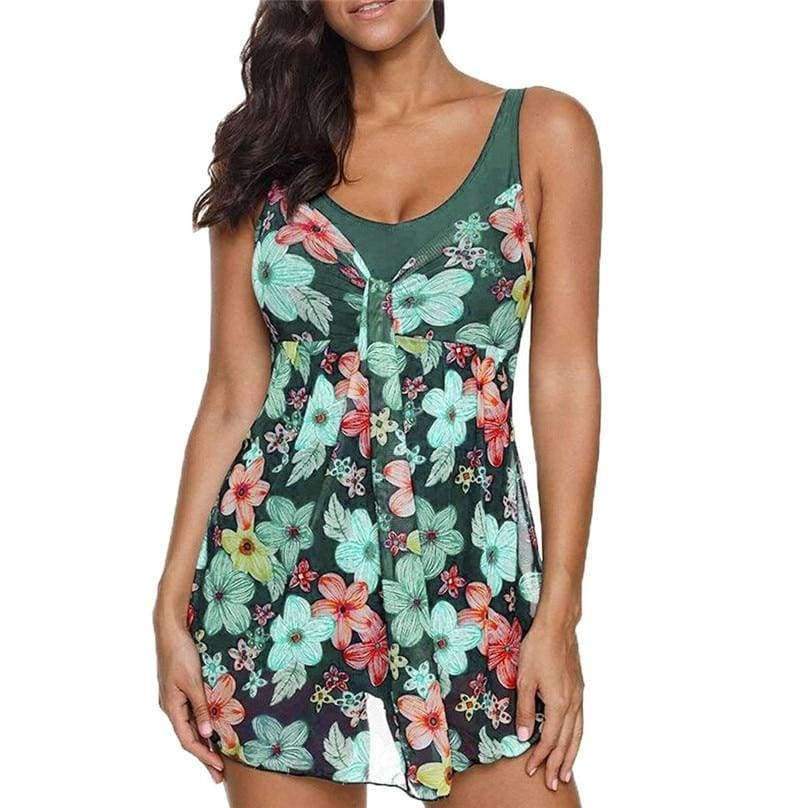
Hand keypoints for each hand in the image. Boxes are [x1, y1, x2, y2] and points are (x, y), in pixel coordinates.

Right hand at [156, 620, 223, 783]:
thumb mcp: (193, 680)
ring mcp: (175, 699)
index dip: (203, 755)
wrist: (171, 630)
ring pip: (191, 726)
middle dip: (204, 756)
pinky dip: (203, 725)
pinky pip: (192, 713)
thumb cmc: (182, 652)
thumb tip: (206, 732)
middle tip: (219, 775)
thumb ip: (200, 706)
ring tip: (220, 758)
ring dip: (205, 742)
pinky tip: (213, 729)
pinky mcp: (181, 690)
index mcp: (171, 707)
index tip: (219, 768)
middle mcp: (171, 706)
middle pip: (189, 737)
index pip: (188, 739)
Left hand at [515, 622, 583, 789]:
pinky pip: (580, 721)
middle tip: (553, 784)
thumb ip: (524, 709)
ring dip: (571, 755)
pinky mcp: (579, 689)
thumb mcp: (524, 679)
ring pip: (577, 734)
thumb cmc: (537, 649)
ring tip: (567, 773)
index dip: (540, 757)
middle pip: (566, 742)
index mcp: (558, 703)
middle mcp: (572, 704)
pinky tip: (573, 741)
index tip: (531, 770)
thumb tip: (523, 735)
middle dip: (559, 764)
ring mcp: (578, 696)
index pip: (549, 739)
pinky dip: (577, 737)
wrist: (557, 627)